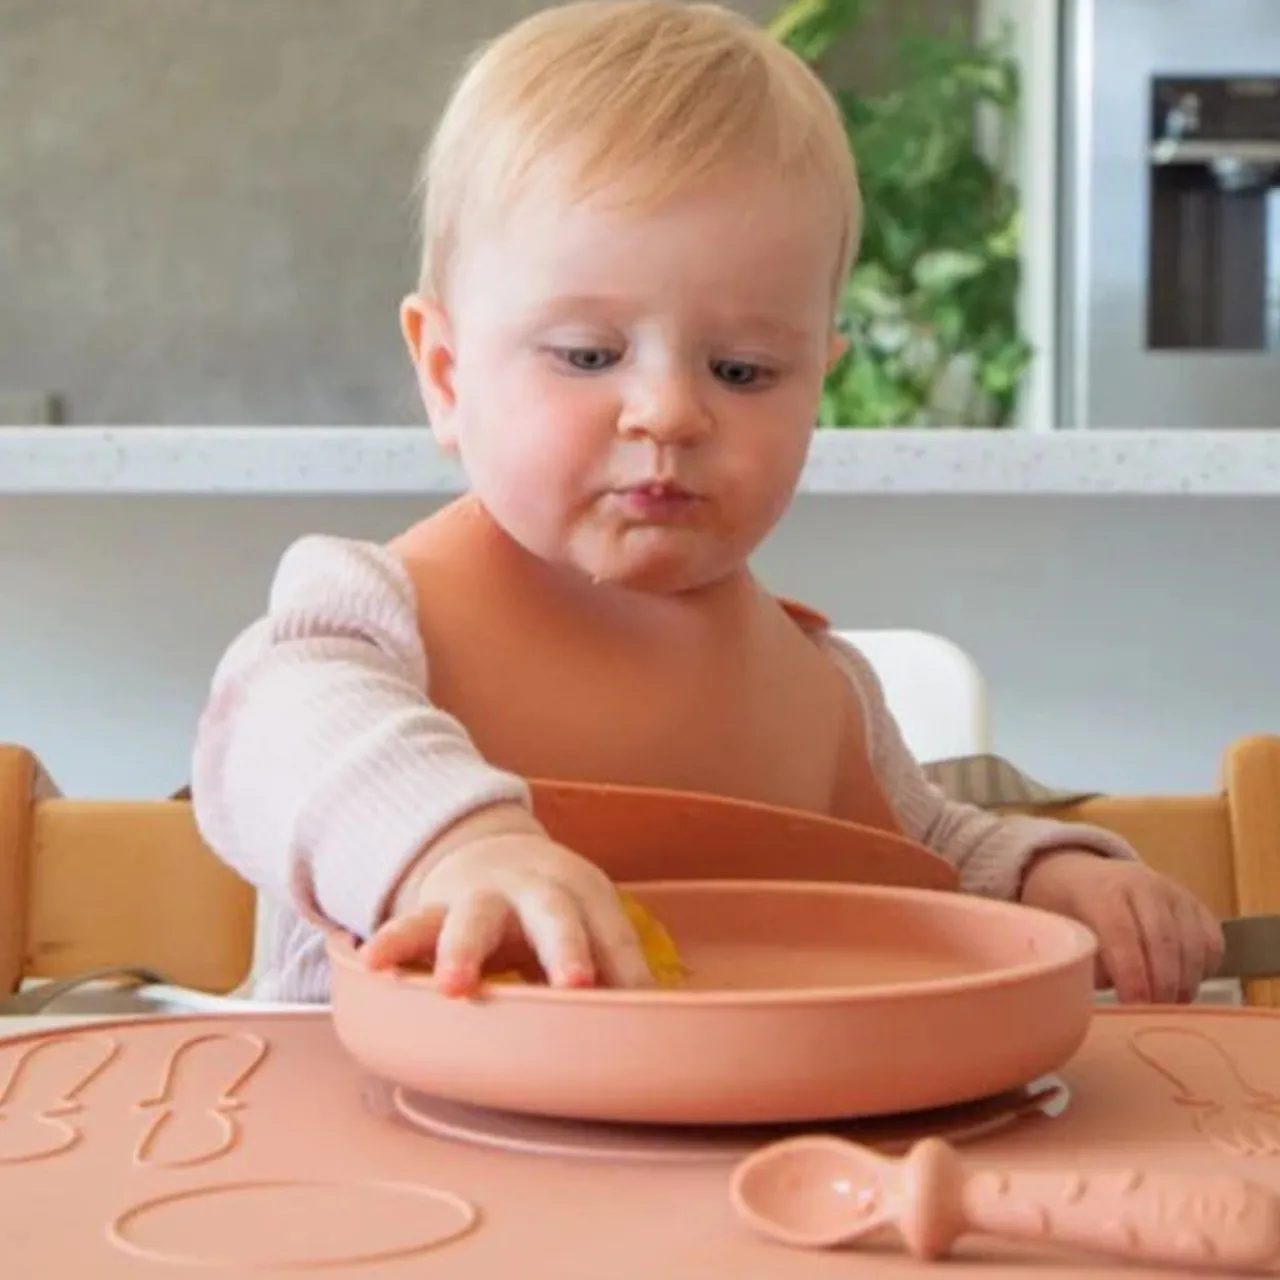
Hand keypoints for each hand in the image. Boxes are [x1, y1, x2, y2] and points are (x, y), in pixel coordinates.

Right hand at [361, 804, 653, 995]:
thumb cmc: (554, 909)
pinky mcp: (435, 911)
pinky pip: (411, 924)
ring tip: (455, 988)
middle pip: (553, 913)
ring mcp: (481, 898)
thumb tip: (658, 1037)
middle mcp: (534, 890)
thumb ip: (617, 973)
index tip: (639, 997)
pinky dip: (393, 943)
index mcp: (583, 894)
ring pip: (473, 917)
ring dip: (465, 949)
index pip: (610, 929)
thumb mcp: (591, 925)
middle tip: (576, 986)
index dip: (625, 961)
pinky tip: (372, 963)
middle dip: (565, 947)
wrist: (490, 852)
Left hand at [1019, 851, 1223, 1003]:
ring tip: (1169, 1006)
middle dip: (1162, 984)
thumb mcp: (1060, 928)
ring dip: (1184, 981)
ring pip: (1192, 942)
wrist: (1084, 875)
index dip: (1131, 973)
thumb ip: (1080, 959)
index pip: (1121, 932)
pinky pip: (1212, 941)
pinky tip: (1184, 986)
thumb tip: (1102, 997)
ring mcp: (1173, 892)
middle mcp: (1141, 884)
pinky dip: (1204, 969)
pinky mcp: (1196, 904)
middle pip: (1163, 939)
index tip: (1134, 1005)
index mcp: (1100, 889)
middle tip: (1156, 1014)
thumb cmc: (1067, 910)